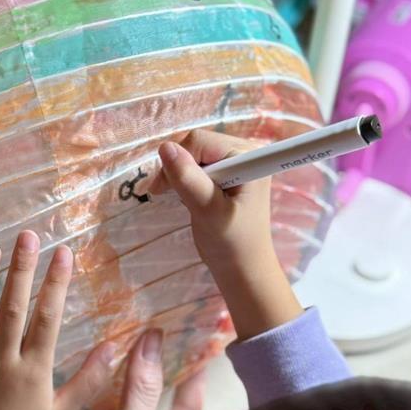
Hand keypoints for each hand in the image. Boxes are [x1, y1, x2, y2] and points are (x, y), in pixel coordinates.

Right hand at [0, 335, 203, 409]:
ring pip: (105, 398)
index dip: (192, 377)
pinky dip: (72, 382)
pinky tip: (67, 352)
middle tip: (141, 318)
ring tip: (104, 324)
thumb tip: (153, 339)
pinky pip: (71, 404)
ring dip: (106, 369)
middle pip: (142, 399)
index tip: (195, 338)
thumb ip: (140, 394)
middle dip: (143, 364)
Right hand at [157, 131, 301, 340]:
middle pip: (195, 145)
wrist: (242, 268)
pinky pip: (196, 166)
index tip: (162, 189)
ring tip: (181, 200)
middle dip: (177, 168)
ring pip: (192, 155)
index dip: (178, 160)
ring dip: (179, 176)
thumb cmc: (232, 243)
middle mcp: (243, 153)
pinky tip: (187, 198)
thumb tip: (165, 147)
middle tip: (166, 195)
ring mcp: (234, 163)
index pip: (200, 141)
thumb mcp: (209, 211)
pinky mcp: (225, 174)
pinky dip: (185, 180)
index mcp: (248, 156)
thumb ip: (189, 179)